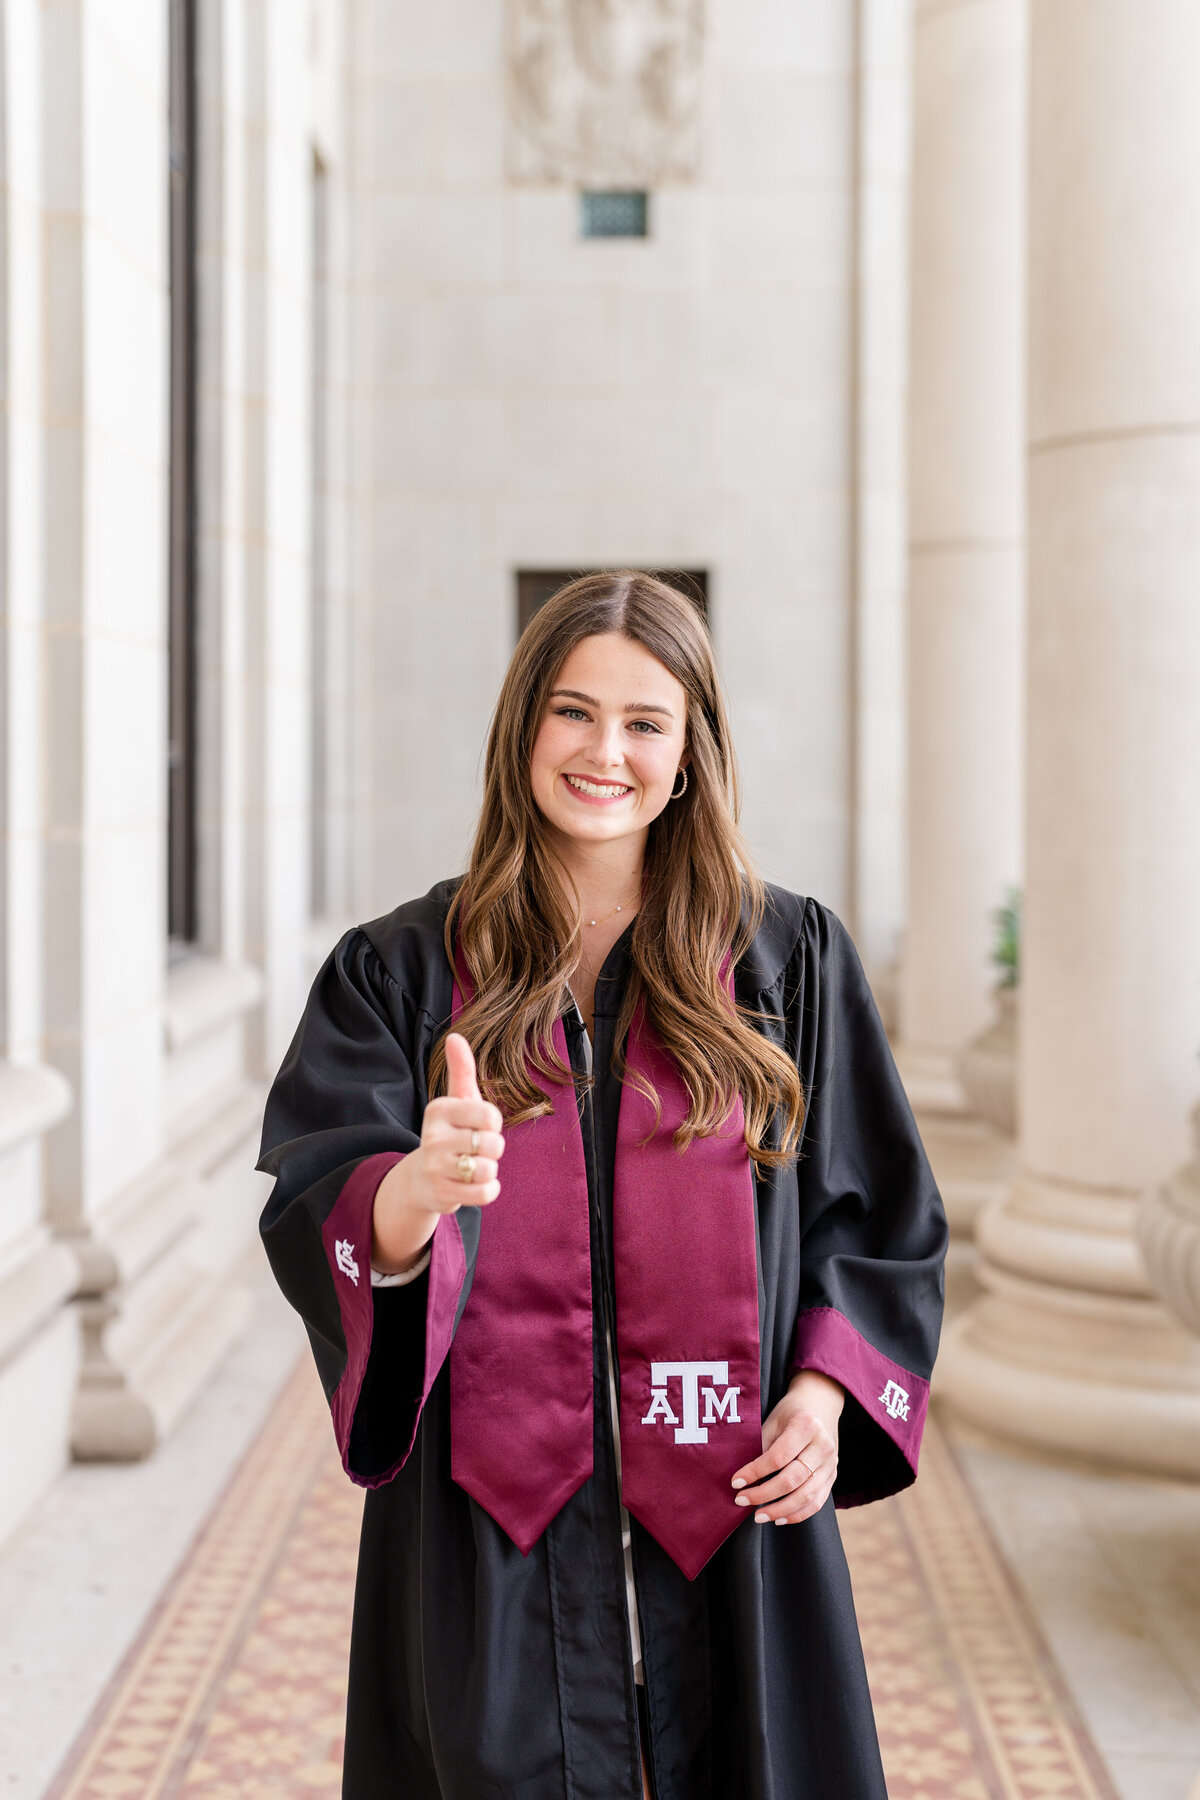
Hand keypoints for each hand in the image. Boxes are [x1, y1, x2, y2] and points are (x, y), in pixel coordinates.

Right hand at [371, 1033, 504, 1272]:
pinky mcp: (441, 1194)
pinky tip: (473, 1183)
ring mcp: (435, 1168)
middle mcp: (433, 1137)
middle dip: (492, 1149)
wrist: (422, 1178)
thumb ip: (461, 1069)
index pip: (491, 1115)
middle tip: (474, 1149)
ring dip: (488, 1170)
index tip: (477, 1125)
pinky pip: (485, 1193)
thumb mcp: (456, 1100)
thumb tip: (455, 1036)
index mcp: (438, 1109)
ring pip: (488, 1169)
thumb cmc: (450, 1132)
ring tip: (471, 1166)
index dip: (493, 1123)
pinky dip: (487, 1190)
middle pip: (493, 1144)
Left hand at [730, 1369, 842, 1525]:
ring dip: (780, 1510)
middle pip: (792, 1479)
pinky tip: (779, 1518)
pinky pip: (817, 1502)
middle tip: (742, 1500)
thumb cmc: (790, 1412)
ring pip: (806, 1496)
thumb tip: (744, 1479)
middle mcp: (823, 1446)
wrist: (820, 1404)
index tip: (735, 1482)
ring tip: (758, 1516)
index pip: (778, 1457)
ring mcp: (831, 1463)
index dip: (755, 1472)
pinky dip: (798, 1514)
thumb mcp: (773, 1420)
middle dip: (764, 1495)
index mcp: (806, 1426)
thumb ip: (762, 1447)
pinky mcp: (833, 1477)